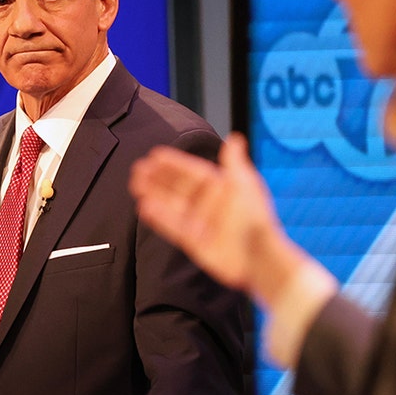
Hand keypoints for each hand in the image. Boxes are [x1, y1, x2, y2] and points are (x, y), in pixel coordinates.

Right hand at [130, 133, 302, 302]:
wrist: (259, 256)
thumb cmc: (256, 219)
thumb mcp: (245, 184)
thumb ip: (234, 162)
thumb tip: (235, 138)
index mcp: (221, 188)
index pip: (191, 172)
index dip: (174, 164)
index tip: (155, 155)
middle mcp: (208, 205)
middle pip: (178, 188)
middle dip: (158, 178)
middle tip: (138, 169)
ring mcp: (200, 223)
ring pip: (172, 206)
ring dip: (154, 195)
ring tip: (136, 185)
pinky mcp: (194, 242)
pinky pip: (173, 227)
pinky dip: (159, 217)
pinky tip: (144, 207)